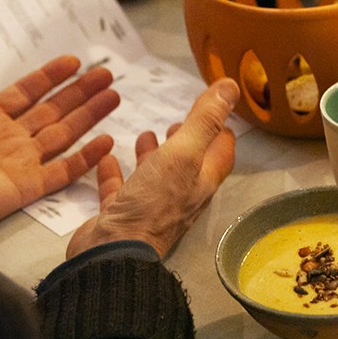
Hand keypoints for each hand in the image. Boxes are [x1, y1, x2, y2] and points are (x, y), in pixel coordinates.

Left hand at [0, 56, 119, 232]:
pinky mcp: (27, 188)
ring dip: (90, 115)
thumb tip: (0, 90)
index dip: (49, 76)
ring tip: (113, 96)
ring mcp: (20, 164)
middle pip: (52, 111)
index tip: (72, 62)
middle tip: (105, 75)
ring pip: (64, 135)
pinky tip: (104, 142)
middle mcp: (7, 140)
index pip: (24, 93)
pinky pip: (63, 171)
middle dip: (80, 92)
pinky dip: (86, 157)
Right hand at [67, 78, 238, 258]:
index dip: (222, 130)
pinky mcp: (121, 213)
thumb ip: (205, 120)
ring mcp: (150, 205)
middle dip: (186, 140)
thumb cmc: (154, 202)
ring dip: (153, 154)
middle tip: (179, 122)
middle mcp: (180, 194)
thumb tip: (230, 87)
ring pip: (155, 174)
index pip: (221, 152)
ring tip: (147, 133)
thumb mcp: (183, 153)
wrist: (113, 251)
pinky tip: (107, 156)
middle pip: (189, 163)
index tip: (216, 110)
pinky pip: (120, 188)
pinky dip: (116, 171)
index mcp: (201, 180)